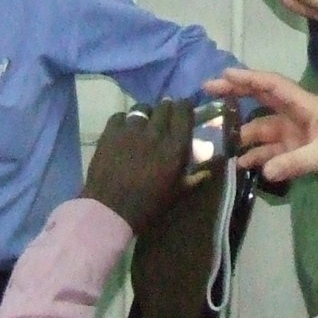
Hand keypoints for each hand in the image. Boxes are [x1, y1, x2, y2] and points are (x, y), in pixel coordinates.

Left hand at [84, 99, 191, 231]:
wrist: (109, 210)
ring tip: (143, 124)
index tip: (184, 112)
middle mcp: (155, 132)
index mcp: (175, 147)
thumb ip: (194, 179)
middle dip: (167, 109)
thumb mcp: (176, 194)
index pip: (184, 112)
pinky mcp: (110, 133)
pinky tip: (124, 131)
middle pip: (164, 106)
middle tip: (165, 119)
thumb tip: (208, 172)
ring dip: (146, 114)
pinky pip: (120, 116)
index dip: (185, 108)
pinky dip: (124, 121)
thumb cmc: (148, 206)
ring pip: (142, 108)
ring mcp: (131, 130)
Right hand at [203, 68, 317, 184]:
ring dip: (243, 134)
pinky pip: (270, 151)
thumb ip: (295, 162)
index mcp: (304, 105)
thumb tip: (264, 172)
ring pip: (262, 128)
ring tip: (219, 139)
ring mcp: (295, 133)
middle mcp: (296, 115)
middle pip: (261, 99)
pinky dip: (256, 156)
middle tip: (208, 91)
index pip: (271, 85)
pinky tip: (241, 164)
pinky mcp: (297, 151)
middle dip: (236, 94)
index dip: (248, 78)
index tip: (223, 74)